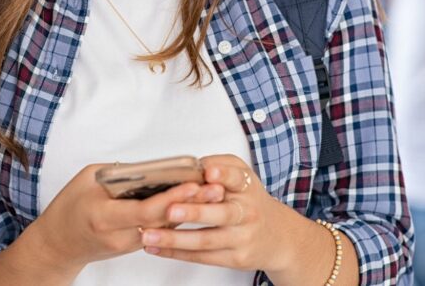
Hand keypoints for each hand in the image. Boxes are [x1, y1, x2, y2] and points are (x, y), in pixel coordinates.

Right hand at [30, 164, 224, 273]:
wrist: (58, 245)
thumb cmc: (68, 208)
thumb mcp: (86, 180)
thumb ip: (116, 173)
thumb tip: (147, 167)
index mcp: (105, 217)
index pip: (146, 210)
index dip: (173, 198)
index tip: (193, 184)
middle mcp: (120, 235)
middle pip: (163, 221)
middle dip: (191, 204)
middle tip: (216, 188)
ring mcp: (129, 244)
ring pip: (165, 226)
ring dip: (188, 209)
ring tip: (213, 192)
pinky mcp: (135, 245)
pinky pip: (158, 229)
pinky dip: (175, 214)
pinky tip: (194, 202)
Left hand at [138, 154, 292, 273]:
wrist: (276, 236)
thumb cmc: (249, 201)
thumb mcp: (242, 176)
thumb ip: (221, 165)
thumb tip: (193, 165)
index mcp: (246, 187)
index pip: (236, 178)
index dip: (223, 174)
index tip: (208, 172)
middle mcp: (246, 213)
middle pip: (220, 213)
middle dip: (194, 212)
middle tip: (170, 209)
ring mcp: (241, 238)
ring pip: (206, 240)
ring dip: (175, 238)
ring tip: (149, 234)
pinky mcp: (234, 259)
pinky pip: (202, 257)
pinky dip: (176, 253)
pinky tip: (156, 247)